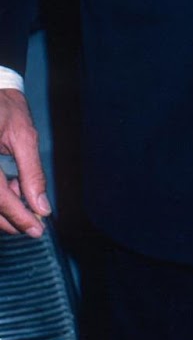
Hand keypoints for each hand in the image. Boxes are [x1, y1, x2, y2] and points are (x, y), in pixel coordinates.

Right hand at [0, 88, 51, 236]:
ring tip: (22, 194)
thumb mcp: (24, 136)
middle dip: (9, 218)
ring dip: (2, 208)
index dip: (18, 216)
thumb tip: (41, 206)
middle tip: (32, 223)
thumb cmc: (5, 109)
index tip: (36, 229)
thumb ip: (32, 173)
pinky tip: (10, 186)